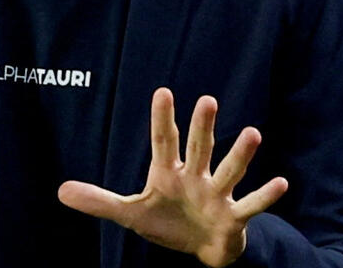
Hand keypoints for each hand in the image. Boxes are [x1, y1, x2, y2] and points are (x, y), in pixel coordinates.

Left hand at [58, 88, 286, 266]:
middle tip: (207, 99)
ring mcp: (217, 195)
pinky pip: (252, 206)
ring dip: (241, 155)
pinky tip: (282, 182)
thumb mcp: (130, 214)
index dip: (163, 119)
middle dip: (203, 127)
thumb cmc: (168, 223)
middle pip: (199, 148)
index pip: (164, 141)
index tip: (163, 92)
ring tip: (253, 132)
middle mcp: (196, 177)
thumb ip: (99, 201)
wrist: (201, 249)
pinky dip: (266, 197)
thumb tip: (60, 190)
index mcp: (169, 172)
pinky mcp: (234, 218)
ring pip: (229, 171)